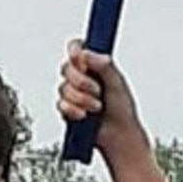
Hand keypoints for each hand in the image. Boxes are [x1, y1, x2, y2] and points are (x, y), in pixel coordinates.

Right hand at [57, 39, 148, 159]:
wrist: (118, 134)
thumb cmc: (121, 109)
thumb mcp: (116, 82)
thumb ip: (104, 65)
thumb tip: (89, 54)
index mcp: (93, 65)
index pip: (76, 48)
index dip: (74, 52)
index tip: (81, 60)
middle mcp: (81, 77)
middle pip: (66, 68)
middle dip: (81, 81)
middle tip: (97, 90)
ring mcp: (72, 93)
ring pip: (63, 88)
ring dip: (81, 99)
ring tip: (96, 107)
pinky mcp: (66, 109)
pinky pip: (61, 105)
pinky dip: (73, 110)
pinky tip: (84, 115)